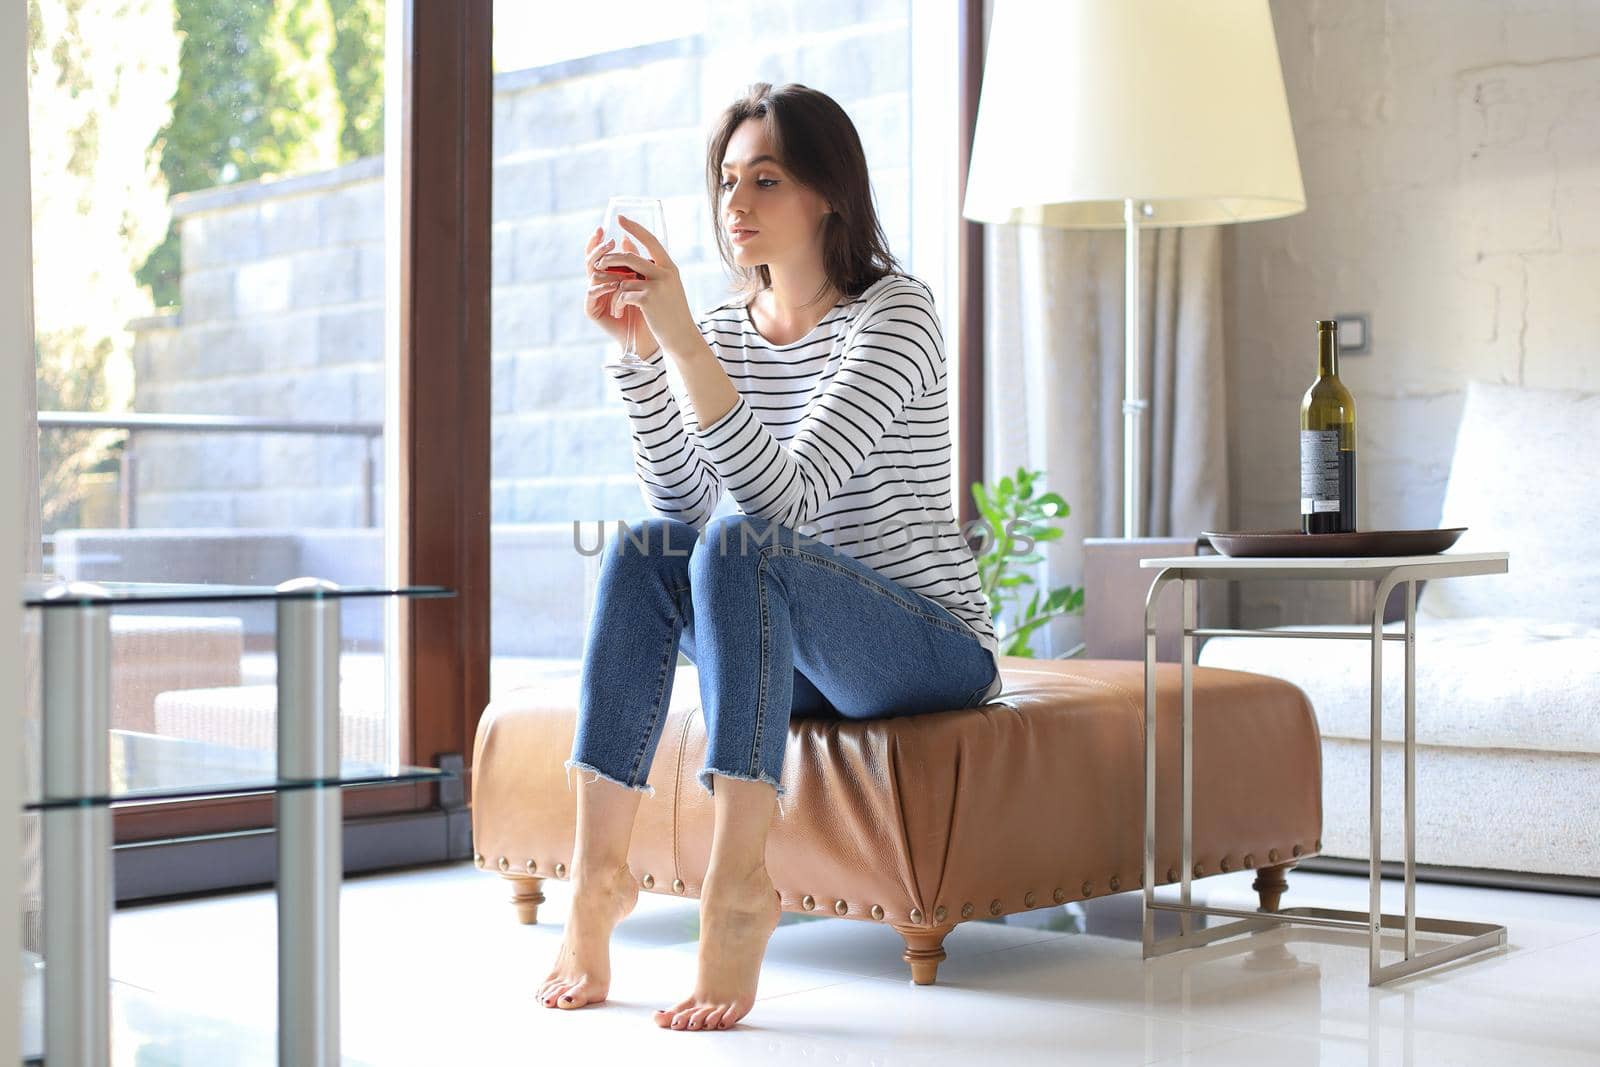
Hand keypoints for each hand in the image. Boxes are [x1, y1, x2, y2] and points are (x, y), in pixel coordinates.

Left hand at [597, 215, 698, 358]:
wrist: (681, 337)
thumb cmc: (670, 312)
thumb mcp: (665, 287)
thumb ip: (651, 269)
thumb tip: (630, 246)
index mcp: (670, 267)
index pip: (651, 240)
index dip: (635, 229)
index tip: (621, 219)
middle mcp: (665, 273)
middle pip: (630, 257)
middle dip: (610, 260)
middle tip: (598, 264)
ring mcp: (657, 286)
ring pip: (623, 278)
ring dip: (612, 288)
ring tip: (609, 297)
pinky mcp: (648, 299)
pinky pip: (623, 294)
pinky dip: (617, 302)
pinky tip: (618, 311)